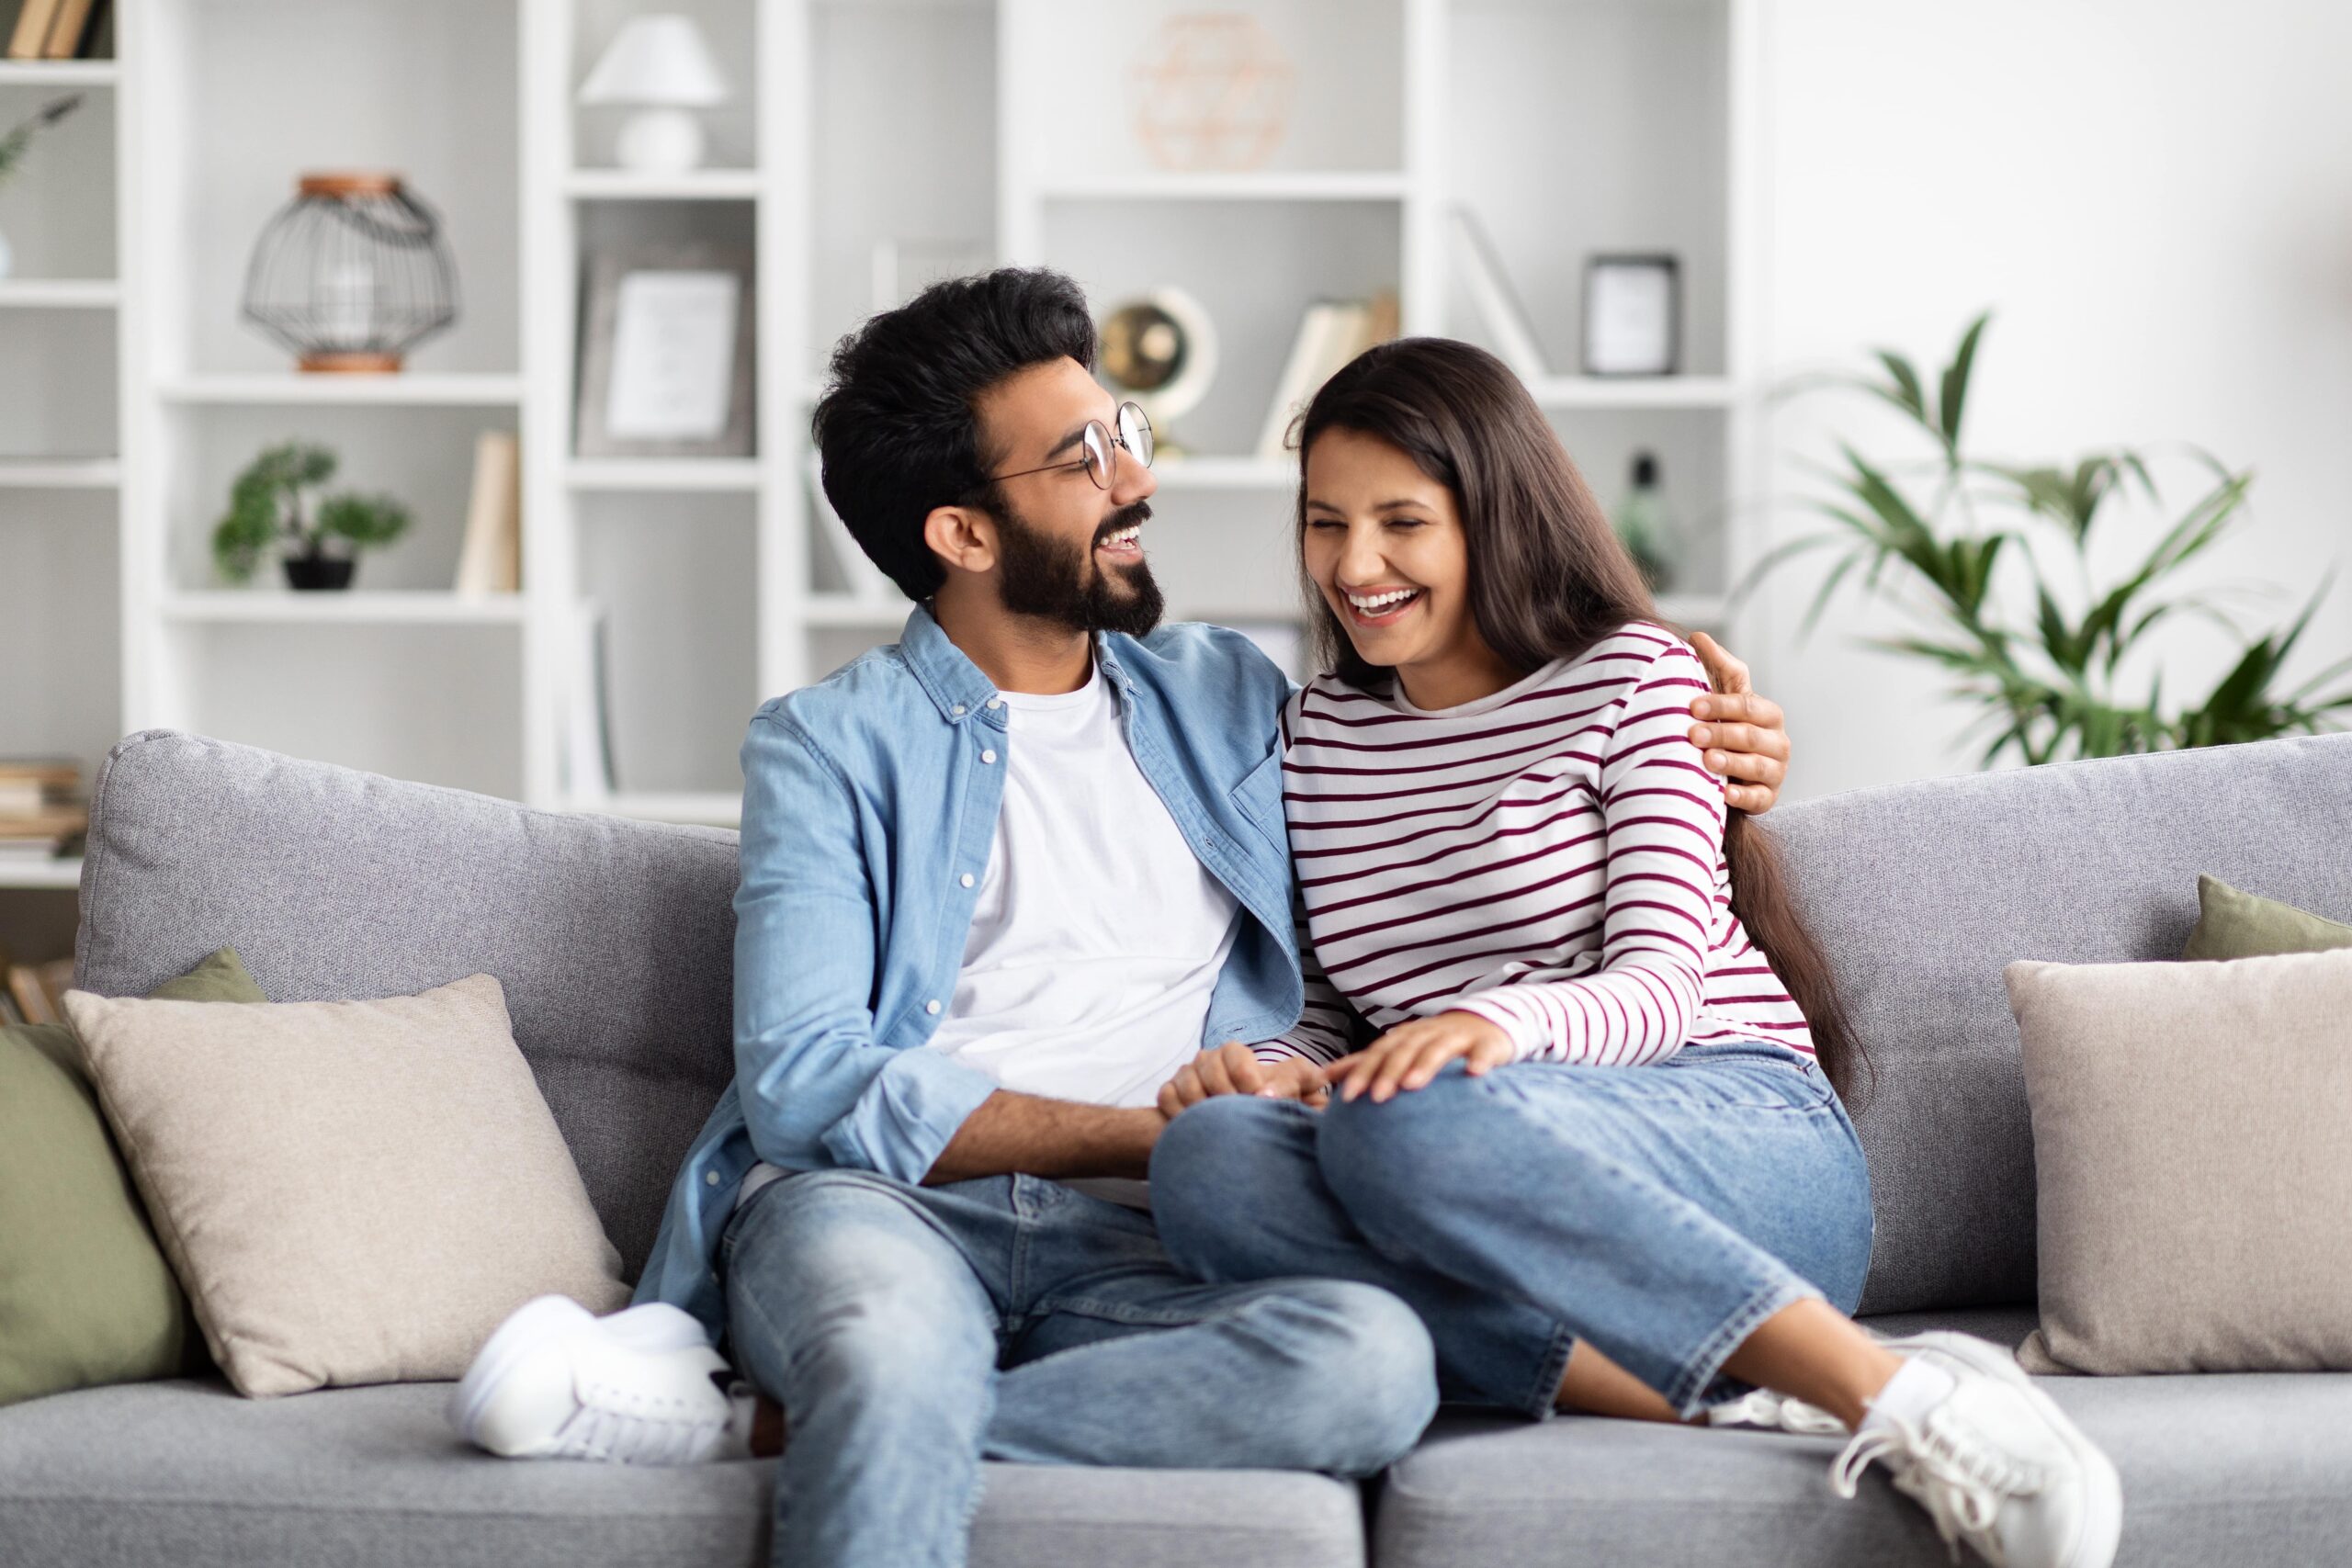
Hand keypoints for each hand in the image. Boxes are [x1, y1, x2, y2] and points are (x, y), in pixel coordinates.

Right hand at [1157, 1042, 1330, 1117]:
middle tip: (1238, 1116)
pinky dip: (1180, 1113)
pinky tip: (1198, 1128)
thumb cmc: (1275, 1104)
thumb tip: (1287, 1087)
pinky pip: (1166, 1097)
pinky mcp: (1169, 1092)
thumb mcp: (1295, 1089)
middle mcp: (1209, 1059)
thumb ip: (1300, 1081)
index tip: (1257, 1099)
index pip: (1235, 1056)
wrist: (1244, 1129)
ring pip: (1185, 1081)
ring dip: (1203, 1106)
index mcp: (1237, 1054)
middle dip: (1224, 1095)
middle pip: (1206, 1067)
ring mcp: (1186, 1075)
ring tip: (1220, 1124)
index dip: (1246, 1078)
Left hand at [1325, 1012, 1513, 1104]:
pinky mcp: (1487, 1043)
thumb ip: (1365, 1062)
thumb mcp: (1399, 1050)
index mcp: (1404, 1037)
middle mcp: (1427, 1033)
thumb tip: (1324, 1075)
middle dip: (1389, 1072)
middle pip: (1405, 1050)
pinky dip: (1479, 1060)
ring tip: (1412, 1085)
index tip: (1347, 1096)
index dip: (1362, 1072)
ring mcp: (1458, 1036)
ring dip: (1425, 1065)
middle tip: (1377, 1097)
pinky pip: (1484, 1051)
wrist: (1486, 1024)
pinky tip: (1474, 1074)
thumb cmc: (1433, 1044)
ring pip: (1439, 1048)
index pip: (1379, 1052)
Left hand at [1688, 631, 1789, 814]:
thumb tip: (1698, 636)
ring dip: (1731, 763)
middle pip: (1751, 736)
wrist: (1731, 767)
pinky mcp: (1767, 797)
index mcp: (1768, 714)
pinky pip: (1759, 798)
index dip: (1721, 705)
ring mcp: (1775, 771)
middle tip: (1692, 734)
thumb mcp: (1725, 694)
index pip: (1748, 706)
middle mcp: (1777, 742)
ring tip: (1706, 760)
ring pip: (1757, 767)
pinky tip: (1724, 793)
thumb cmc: (1728, 724)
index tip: (1693, 706)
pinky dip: (1743, 796)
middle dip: (1722, 734)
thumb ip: (1717, 666)